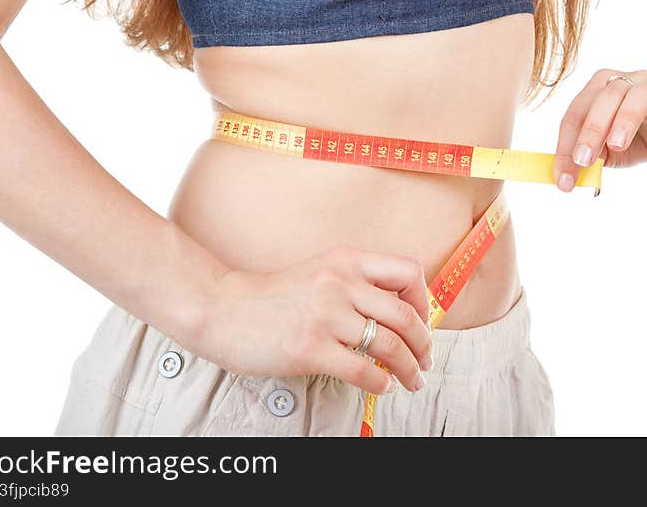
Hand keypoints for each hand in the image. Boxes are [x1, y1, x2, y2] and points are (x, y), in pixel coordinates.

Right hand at [197, 247, 432, 394]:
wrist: (221, 308)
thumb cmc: (271, 296)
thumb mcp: (319, 272)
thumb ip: (355, 283)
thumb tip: (399, 311)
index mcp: (345, 260)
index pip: (408, 272)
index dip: (424, 301)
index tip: (422, 322)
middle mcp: (339, 283)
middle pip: (406, 315)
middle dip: (424, 344)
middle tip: (425, 361)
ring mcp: (325, 316)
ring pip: (390, 345)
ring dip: (410, 369)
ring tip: (412, 380)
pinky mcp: (309, 348)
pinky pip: (364, 370)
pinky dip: (382, 382)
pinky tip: (382, 386)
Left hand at [554, 69, 646, 190]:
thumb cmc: (639, 136)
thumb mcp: (610, 151)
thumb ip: (591, 158)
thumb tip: (568, 175)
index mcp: (602, 90)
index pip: (576, 113)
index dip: (565, 145)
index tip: (563, 179)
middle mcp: (630, 83)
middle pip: (606, 97)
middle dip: (591, 129)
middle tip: (583, 160)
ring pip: (641, 95)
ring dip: (626, 119)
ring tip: (617, 144)